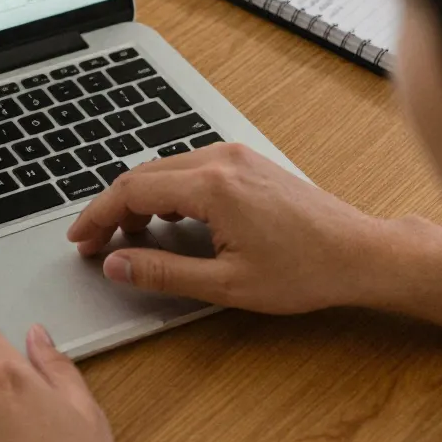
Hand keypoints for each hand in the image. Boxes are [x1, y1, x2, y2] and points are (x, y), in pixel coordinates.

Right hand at [66, 143, 389, 313]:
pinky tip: (166, 220)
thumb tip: (117, 265)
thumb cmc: (305, 270)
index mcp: (212, 187)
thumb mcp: (226, 284)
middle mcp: (221, 160)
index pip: (131, 191)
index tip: (81, 239)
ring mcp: (236, 157)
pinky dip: (166, 192)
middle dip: (113, 209)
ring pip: (165, 170)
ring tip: (128, 237)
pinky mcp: (247, 163)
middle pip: (143, 175)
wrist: (360, 253)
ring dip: (139, 200)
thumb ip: (163, 272)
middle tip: (96, 243)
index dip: (97, 216)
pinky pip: (190, 169)